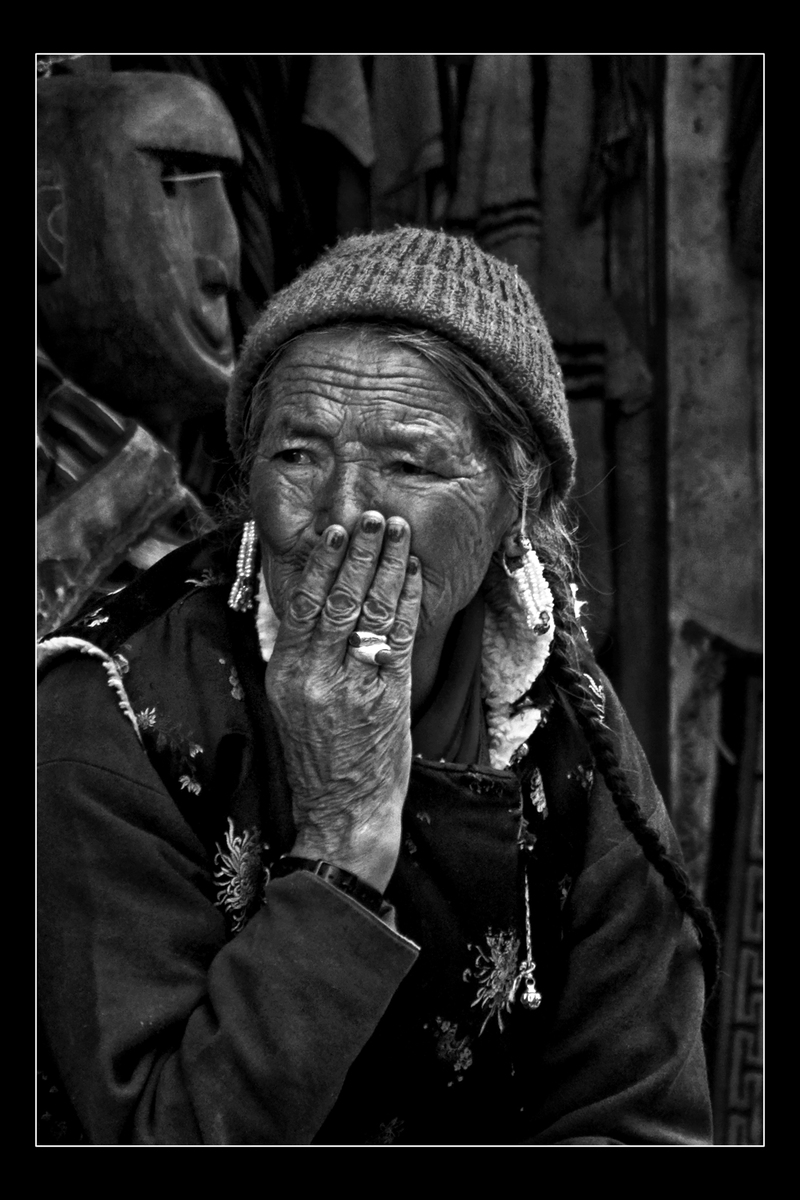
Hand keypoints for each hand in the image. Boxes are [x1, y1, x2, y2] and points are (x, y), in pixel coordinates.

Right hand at [264, 511, 421, 891]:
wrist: (343, 811)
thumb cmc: (319, 756)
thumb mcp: (291, 703)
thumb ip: (300, 656)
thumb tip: (312, 604)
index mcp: (287, 673)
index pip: (303, 605)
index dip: (320, 563)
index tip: (335, 531)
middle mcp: (316, 675)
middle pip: (338, 599)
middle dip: (360, 553)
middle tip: (374, 517)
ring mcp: (354, 685)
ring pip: (370, 612)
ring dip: (387, 567)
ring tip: (398, 532)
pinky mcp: (388, 697)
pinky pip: (398, 637)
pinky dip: (406, 601)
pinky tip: (412, 575)